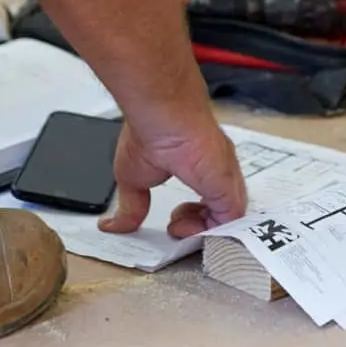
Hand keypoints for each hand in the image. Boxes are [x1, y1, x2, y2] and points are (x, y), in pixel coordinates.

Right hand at [98, 118, 247, 237]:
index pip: (212, 200)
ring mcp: (226, 176)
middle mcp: (219, 171)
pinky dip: (211, 231)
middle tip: (175, 226)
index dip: (195, 217)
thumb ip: (131, 205)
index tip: (172, 220)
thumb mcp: (133, 179)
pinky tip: (187, 228)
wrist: (160, 114)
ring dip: (202, 230)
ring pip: (230, 217)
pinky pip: (231, 219)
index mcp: (202, 165)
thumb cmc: (150, 130)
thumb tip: (114, 224)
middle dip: (198, 225)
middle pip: (224, 210)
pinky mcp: (227, 184)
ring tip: (178, 227)